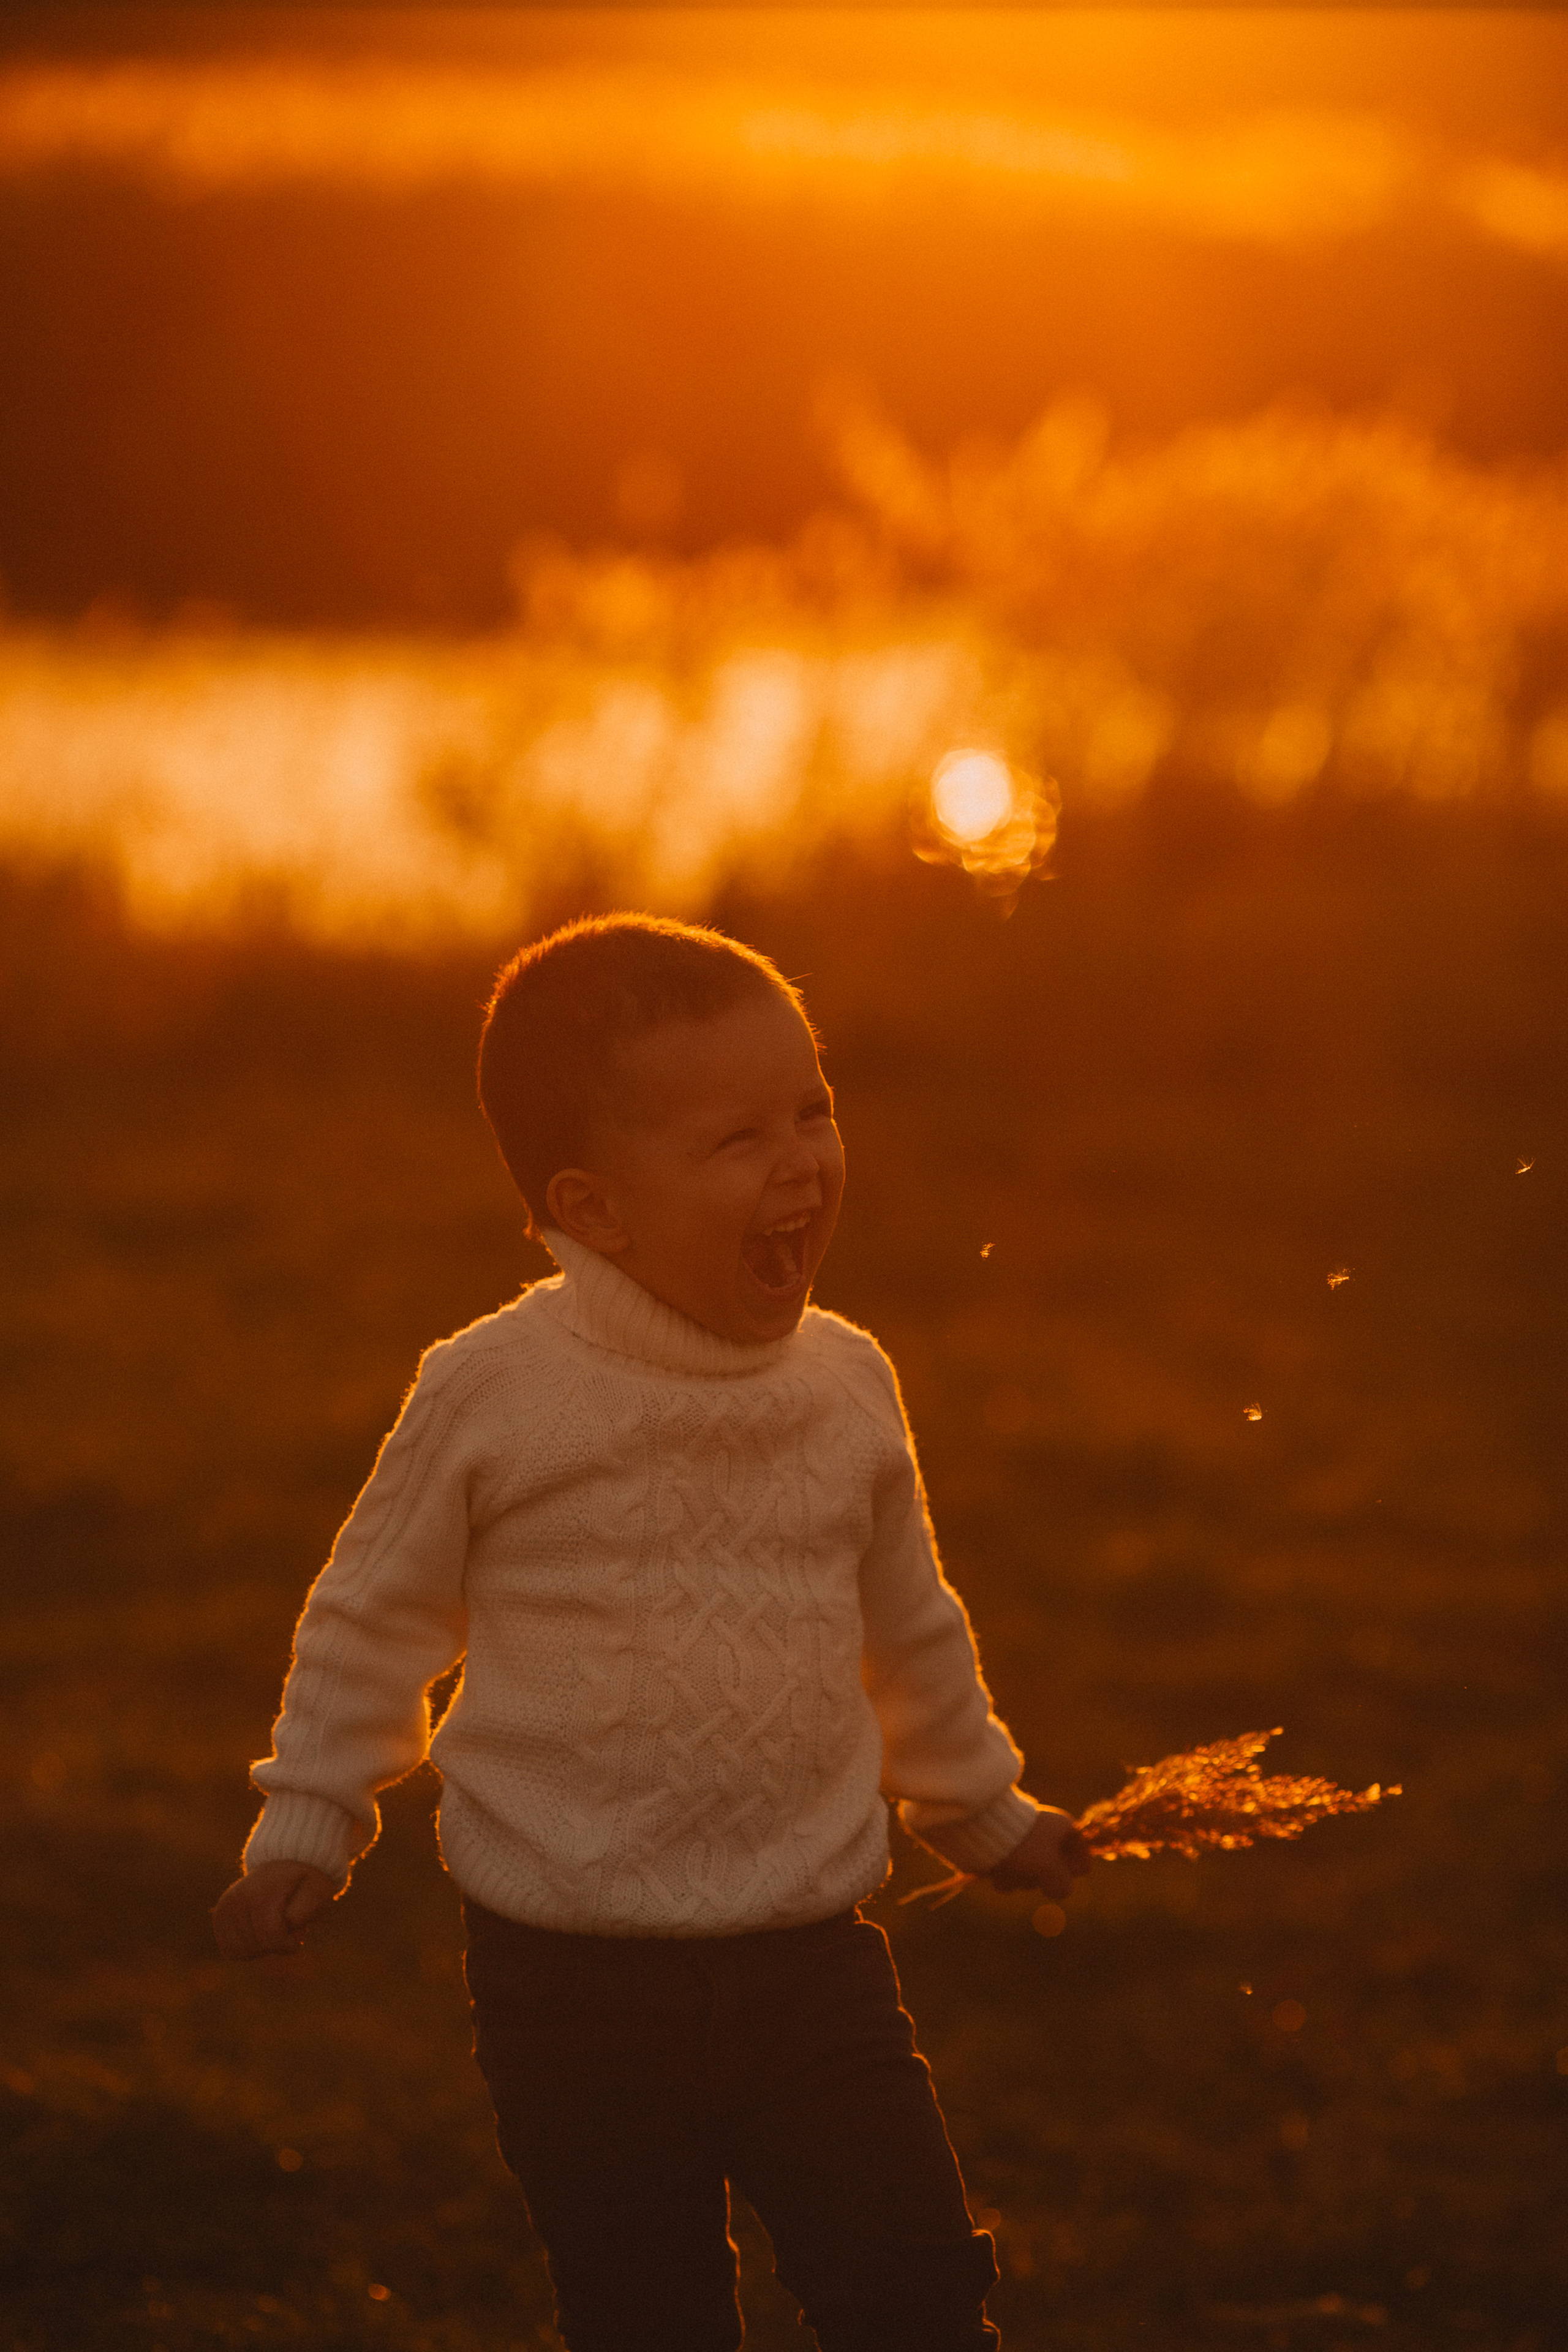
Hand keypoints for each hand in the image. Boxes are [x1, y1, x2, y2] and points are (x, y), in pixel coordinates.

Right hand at [210, 1860, 338, 1960]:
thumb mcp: (317, 1892)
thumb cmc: (305, 1882)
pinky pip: (229, 1949)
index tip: (300, 1935)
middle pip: (256, 1946)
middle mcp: (238, 1898)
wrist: (287, 1862)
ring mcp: (226, 1906)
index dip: (288, 1944)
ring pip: (240, 1952)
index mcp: (262, 1892)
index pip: (271, 1936)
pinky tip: (260, 1932)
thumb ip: (301, 1914)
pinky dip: (247, 1948)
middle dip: (277, 1945)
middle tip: (289, 1927)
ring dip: (261, 1948)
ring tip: (275, 1928)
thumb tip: (279, 1932)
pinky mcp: (220, 1914)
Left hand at [987, 1807, 1091, 1898]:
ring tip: (1010, 1866)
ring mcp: (1027, 1846)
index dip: (1072, 1871)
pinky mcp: (1008, 1854)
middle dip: (1039, 1878)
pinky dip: (1006, 1877)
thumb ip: (1063, 1884)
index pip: (1084, 1861)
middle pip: (1055, 1874)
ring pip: (1033, 1878)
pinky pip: (1015, 1877)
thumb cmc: (1022, 1845)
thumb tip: (1061, 1890)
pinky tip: (997, 1869)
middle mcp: (1048, 1836)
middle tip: (1030, 1868)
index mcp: (1064, 1830)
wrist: (979, 1831)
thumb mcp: (1050, 1867)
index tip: (1058, 1868)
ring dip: (1020, 1879)